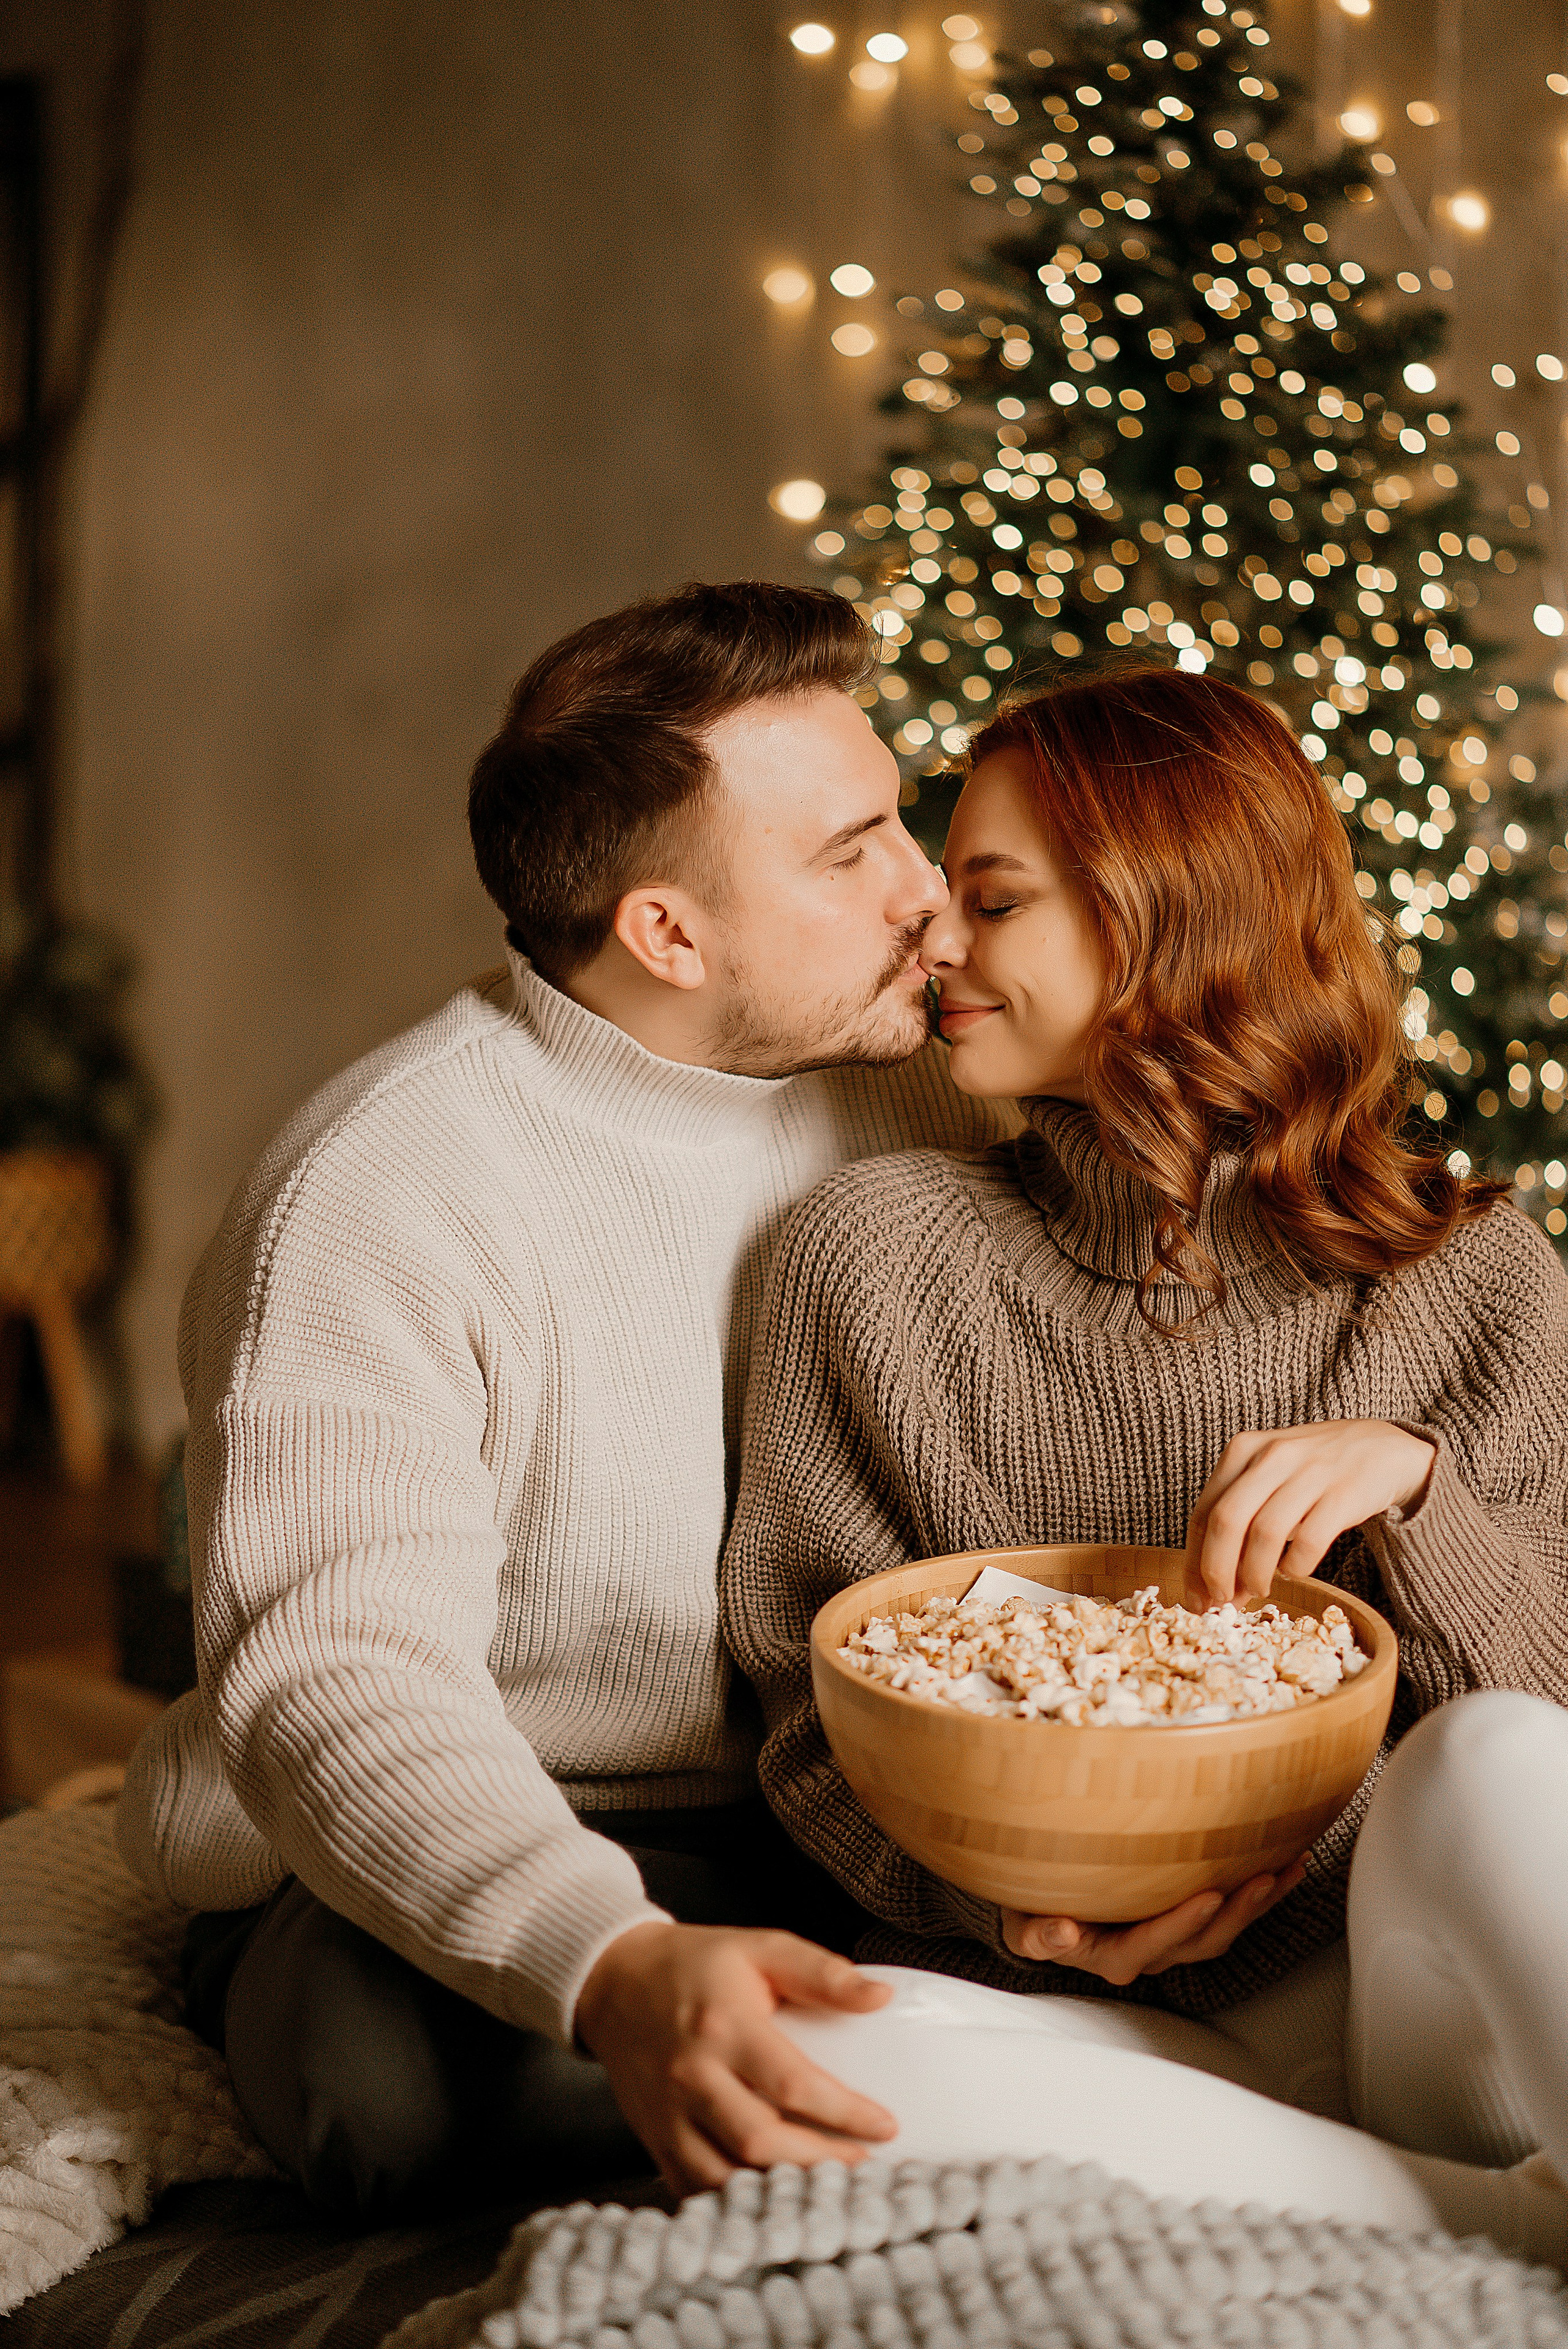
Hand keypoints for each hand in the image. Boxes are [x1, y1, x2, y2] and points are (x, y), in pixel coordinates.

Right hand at [574, 1921, 895, 2195]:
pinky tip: (772, 2203)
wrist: (615, 1981)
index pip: (792, 2084)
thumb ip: (822, 1972)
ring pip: (724, 2177)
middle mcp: (692, 2074)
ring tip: (824, 2191)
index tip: (886, 2126)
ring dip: (779, 2194)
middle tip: (863, 2166)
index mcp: (724, 2025)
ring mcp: (668, 2113)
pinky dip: (734, 2206)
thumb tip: (880, 1997)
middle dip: (818, 2163)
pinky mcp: (654, 2138)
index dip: (845, 2113)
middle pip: (759, 2141)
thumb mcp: (760, 1949)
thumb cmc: (696, 1964)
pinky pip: (693, 2190)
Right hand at [1001, 1859, 1307, 1983]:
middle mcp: (1149, 1950)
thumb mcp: (1021, 1925)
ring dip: (1257, 1902)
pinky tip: (1286, 1866)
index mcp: (1112, 1954)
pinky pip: (1230, 1910)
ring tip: (1286, 1869)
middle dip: (1235, 1912)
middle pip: (1201, 1940)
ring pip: (1223, 1929)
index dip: (1180, 1923)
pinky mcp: (1186, 1918)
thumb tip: (1061, 1932)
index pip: (1151, 1943)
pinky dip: (1260, 1891)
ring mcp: (1172, 1936)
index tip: (1207, 1896)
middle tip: (1262, 1879)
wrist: (1042, 1912)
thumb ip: (1037, 1935)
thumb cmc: (1032, 1913)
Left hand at [1187, 1420, 1436, 1606]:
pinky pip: (1308, 1540)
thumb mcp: (1269, 1477)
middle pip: (1226, 1522)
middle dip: (1216, 1571)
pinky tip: (1294, 1571)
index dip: (1194, 1561)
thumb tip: (1213, 1586)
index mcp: (1243, 1450)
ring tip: (1259, 1590)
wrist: (1383, 1449)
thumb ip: (1240, 1520)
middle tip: (1221, 1601)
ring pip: (1265, 1533)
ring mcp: (1309, 1472)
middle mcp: (1272, 1456)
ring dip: (1255, 1573)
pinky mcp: (1344, 1493)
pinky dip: (1295, 1566)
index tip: (1194, 1596)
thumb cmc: (1314, 1471)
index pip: (1204, 1512)